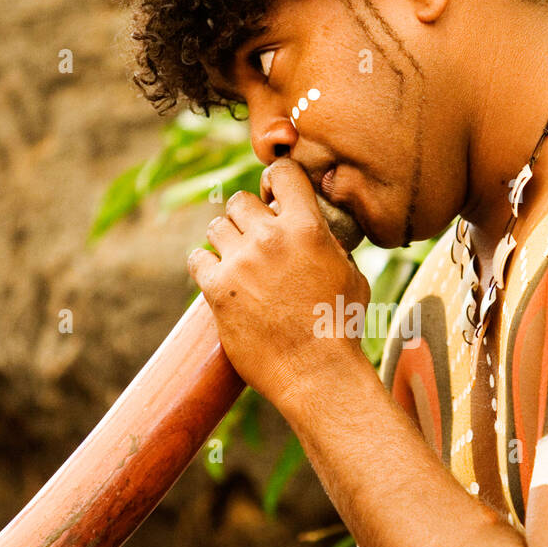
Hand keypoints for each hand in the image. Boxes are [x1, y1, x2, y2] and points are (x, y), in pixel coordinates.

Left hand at [188, 158, 369, 408]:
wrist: (317, 372)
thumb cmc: (340, 327)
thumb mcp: (351, 274)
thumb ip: (330, 244)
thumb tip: (320, 232)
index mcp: (307, 227)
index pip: (283, 174)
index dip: (276, 182)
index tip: (274, 197)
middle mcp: (270, 238)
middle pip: (240, 201)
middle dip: (247, 217)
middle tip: (256, 240)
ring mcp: (240, 263)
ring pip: (216, 227)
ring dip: (226, 240)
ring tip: (238, 261)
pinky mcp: (217, 290)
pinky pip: (196, 259)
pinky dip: (205, 266)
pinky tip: (217, 277)